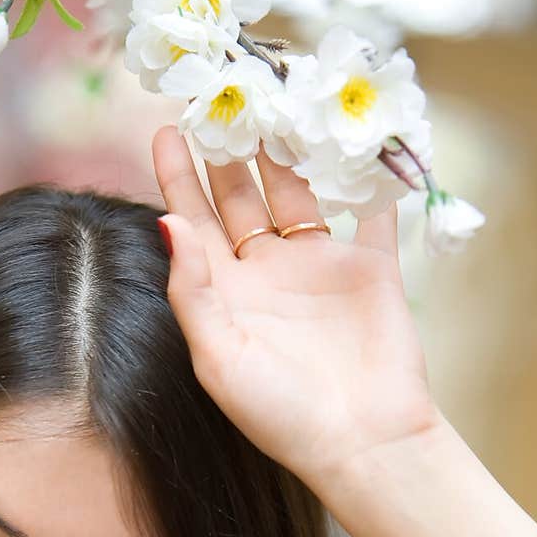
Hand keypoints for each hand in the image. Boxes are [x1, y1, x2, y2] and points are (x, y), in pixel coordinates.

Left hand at [151, 124, 442, 496]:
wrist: (361, 445)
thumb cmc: (280, 415)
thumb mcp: (220, 358)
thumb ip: (193, 289)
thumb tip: (166, 221)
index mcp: (226, 293)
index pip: (193, 221)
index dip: (178, 175)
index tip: (165, 125)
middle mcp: (269, 274)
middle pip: (242, 195)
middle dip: (230, 145)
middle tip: (222, 91)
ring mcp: (321, 268)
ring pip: (300, 191)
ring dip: (290, 147)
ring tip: (278, 97)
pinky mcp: (371, 270)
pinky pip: (371, 211)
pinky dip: (370, 174)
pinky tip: (361, 133)